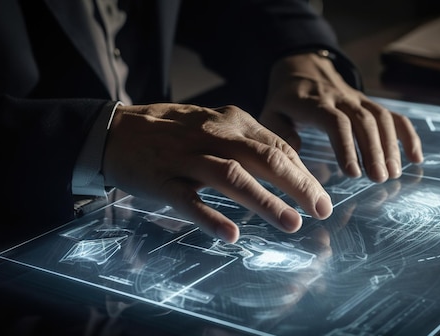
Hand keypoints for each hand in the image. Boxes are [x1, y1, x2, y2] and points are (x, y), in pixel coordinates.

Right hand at [102, 103, 332, 242]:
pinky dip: (211, 217)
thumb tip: (289, 164)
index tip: (322, 197)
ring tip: (292, 224)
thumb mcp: (215, 124)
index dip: (304, 173)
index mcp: (231, 122)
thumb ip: (248, 141)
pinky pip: (188, 201)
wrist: (116, 131)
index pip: (277, 147)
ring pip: (232, 177)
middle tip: (322, 209)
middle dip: (298, 185)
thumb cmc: (174, 131)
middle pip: (263, 158)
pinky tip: (232, 234)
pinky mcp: (162, 181)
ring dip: (265, 201)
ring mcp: (186, 158)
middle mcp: (213, 136)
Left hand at [260, 52, 422, 182]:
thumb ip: (281, 132)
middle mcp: (341, 99)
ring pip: (381, 119)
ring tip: (394, 174)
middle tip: (379, 178)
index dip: (346, 147)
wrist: (302, 67)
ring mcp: (359, 100)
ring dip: (391, 146)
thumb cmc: (285, 99)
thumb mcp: (271, 113)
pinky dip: (408, 135)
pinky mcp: (369, 104)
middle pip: (364, 122)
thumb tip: (295, 153)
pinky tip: (416, 158)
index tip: (353, 173)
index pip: (336, 122)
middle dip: (374, 150)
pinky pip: (393, 116)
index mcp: (315, 103)